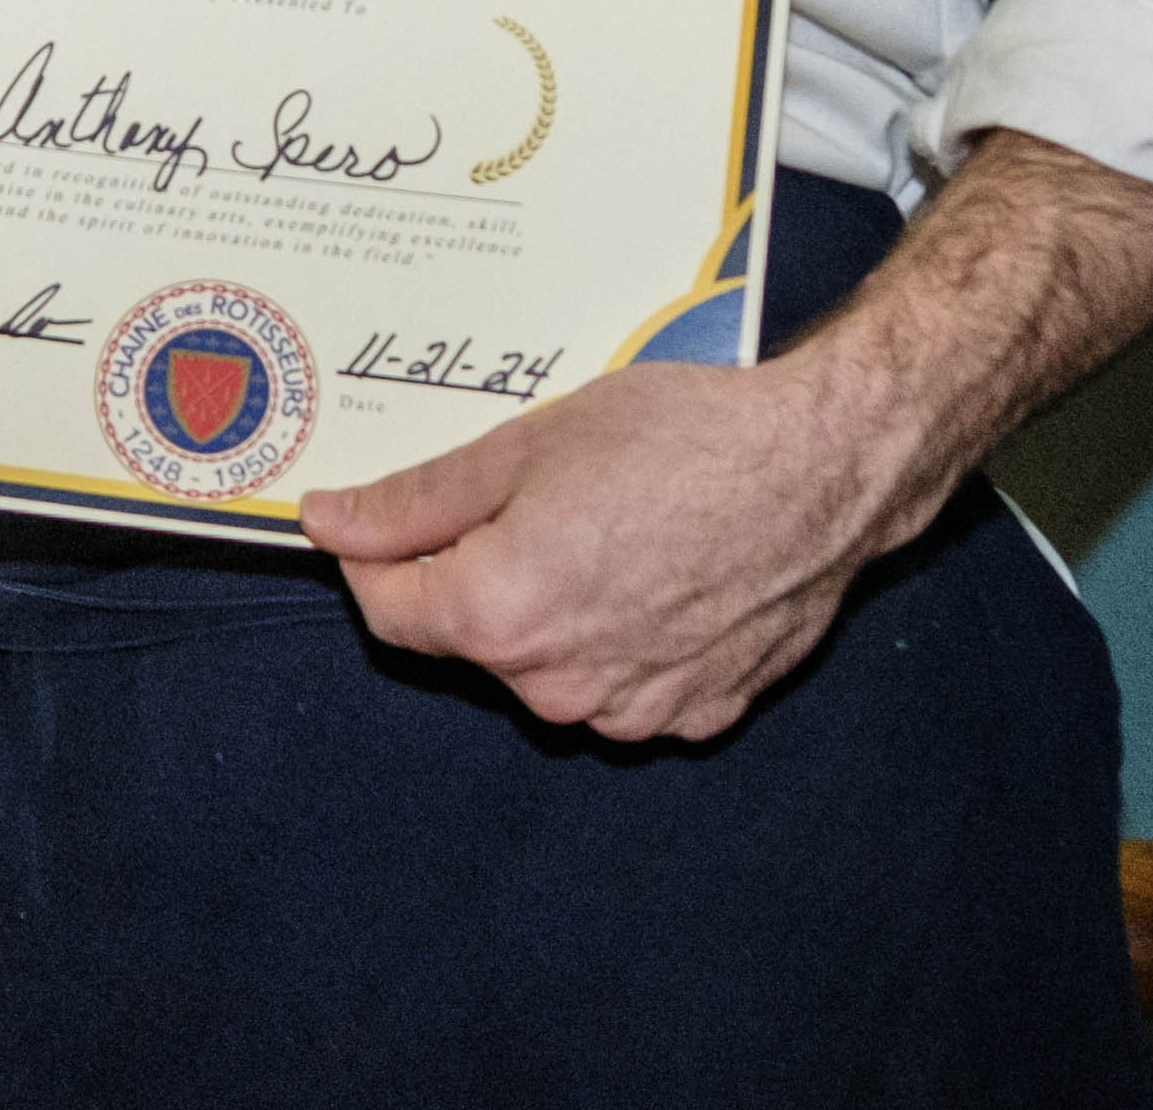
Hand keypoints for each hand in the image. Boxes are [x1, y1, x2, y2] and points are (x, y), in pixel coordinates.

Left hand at [296, 128, 1152, 740]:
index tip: (395, 513)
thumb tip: (328, 524)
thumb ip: (414, 500)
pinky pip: (622, 682)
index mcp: (501, 615)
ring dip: (549, 609)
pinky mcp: (698, 712)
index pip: (386, 609)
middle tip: (526, 498)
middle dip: (472, 574)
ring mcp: (635, 710)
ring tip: (603, 528)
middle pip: (467, 637)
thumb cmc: (679, 440)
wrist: (824, 467)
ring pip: (546, 664)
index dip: (379, 553)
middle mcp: (560, 686)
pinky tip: (655, 571)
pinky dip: (620, 636)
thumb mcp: (524, 447)